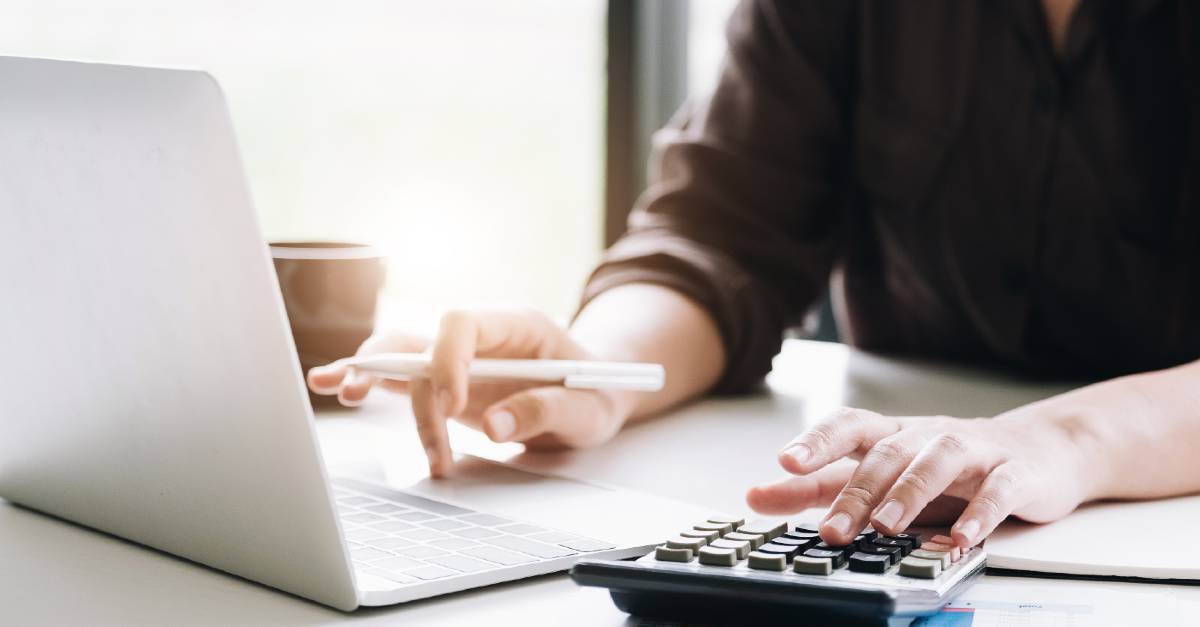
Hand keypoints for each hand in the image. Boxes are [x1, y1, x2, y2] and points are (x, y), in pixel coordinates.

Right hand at [307, 309, 634, 476]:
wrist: (596, 397)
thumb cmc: (596, 395)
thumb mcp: (588, 408)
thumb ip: (546, 411)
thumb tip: (494, 425)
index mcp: (517, 325)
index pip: (462, 323)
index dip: (447, 360)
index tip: (455, 407)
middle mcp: (480, 336)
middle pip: (421, 338)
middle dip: (392, 367)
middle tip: (369, 398)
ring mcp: (458, 359)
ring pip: (402, 357)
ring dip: (373, 379)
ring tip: (346, 398)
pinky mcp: (446, 385)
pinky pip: (403, 379)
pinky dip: (370, 383)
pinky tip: (337, 388)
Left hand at [746, 407, 1092, 547]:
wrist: (1041, 449)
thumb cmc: (947, 466)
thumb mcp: (881, 473)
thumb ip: (818, 487)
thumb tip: (756, 495)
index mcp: (893, 434)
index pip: (849, 426)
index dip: (818, 441)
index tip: (786, 462)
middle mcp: (928, 435)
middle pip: (888, 453)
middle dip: (857, 490)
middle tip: (831, 529)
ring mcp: (974, 451)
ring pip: (938, 462)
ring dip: (909, 494)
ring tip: (885, 527)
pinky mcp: (1015, 474)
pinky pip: (997, 491)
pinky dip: (979, 513)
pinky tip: (960, 539)